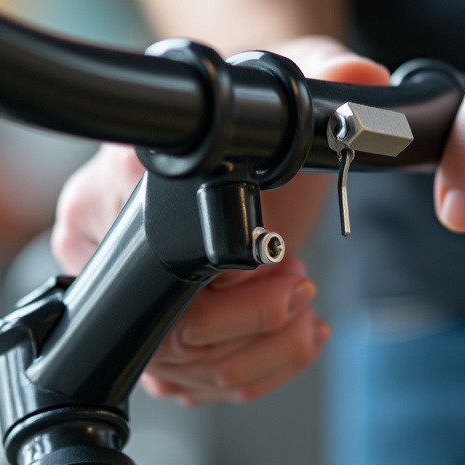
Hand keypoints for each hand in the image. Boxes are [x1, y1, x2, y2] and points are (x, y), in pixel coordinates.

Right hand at [51, 35, 388, 403]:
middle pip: (171, 337)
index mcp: (103, 193)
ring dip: (265, 347)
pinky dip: (263, 366)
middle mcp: (102, 253)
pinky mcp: (163, 335)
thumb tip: (362, 80)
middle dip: (252, 320)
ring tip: (302, 302)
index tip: (272, 250)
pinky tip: (297, 330)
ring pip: (190, 373)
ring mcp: (130, 302)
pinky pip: (204, 384)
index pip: (148, 266)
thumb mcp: (288, 91)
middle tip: (296, 280)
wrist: (259, 139)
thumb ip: (327, 80)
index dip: (222, 278)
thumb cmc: (253, 115)